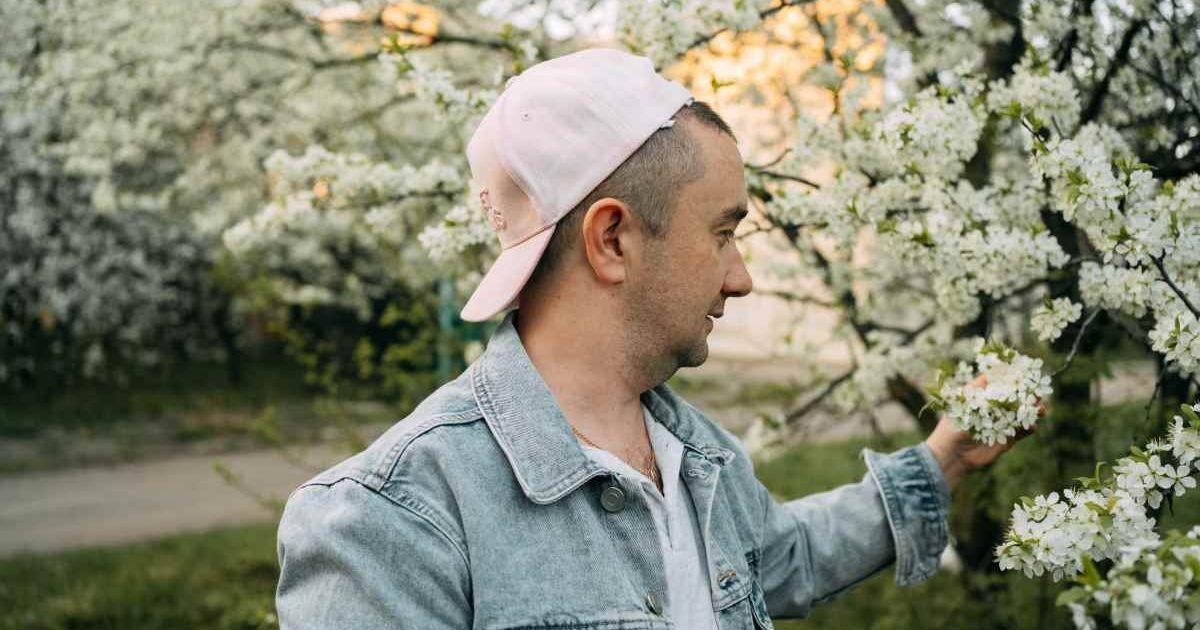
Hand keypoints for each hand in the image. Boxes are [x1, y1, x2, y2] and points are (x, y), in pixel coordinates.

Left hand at [923, 374, 1045, 487]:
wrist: (952, 455)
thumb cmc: (952, 426)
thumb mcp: (963, 405)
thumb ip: (979, 391)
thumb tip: (992, 373)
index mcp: (982, 398)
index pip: (1000, 385)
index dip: (1012, 379)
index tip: (1025, 374)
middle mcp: (994, 410)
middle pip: (1015, 399)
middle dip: (1028, 396)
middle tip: (1038, 393)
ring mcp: (1002, 424)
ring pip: (1022, 415)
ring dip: (1032, 411)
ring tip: (1041, 408)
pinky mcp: (1006, 439)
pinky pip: (1021, 432)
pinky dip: (1028, 428)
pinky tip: (1032, 426)